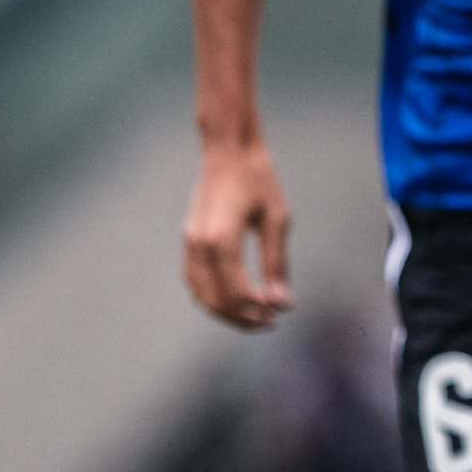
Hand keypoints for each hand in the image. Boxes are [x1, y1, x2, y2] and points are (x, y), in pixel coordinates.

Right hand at [181, 136, 294, 330]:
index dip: (259, 308)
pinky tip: (236, 299)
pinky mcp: (189, 239)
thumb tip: (282, 302)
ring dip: (226, 311)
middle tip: (271, 322)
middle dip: (242, 317)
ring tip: (255, 316)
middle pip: (215, 299)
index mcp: (221, 239)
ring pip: (200, 294)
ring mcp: (189, 242)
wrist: (227, 149)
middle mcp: (199, 244)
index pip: (237, 291)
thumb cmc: (258, 179)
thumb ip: (277, 262)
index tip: (282, 312)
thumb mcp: (277, 219)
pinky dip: (212, 296)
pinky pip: (194, 280)